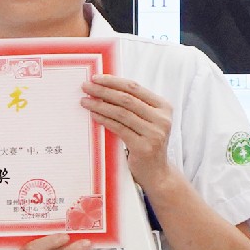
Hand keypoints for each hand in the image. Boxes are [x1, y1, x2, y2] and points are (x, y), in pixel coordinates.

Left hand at [81, 75, 174, 190]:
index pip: (134, 87)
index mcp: (164, 106)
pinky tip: (93, 115)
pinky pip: (118, 128)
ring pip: (121, 113)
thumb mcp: (146, 120)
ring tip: (85, 101)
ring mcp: (154, 133)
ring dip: (100, 105)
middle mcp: (162, 119)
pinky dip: (104, 120)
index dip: (113, 81)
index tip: (96, 78)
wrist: (157, 171)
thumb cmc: (146, 141)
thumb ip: (133, 105)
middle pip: (127, 99)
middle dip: (103, 91)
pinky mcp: (144, 147)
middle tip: (86, 87)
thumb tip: (104, 87)